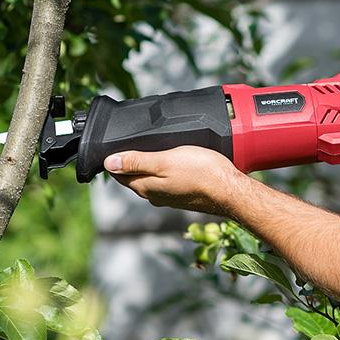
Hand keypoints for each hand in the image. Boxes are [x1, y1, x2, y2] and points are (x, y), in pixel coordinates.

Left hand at [103, 146, 246, 214]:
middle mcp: (154, 196)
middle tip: (137, 142)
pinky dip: (166, 172)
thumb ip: (137, 161)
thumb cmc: (201, 172)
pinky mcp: (183, 196)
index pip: (119, 173)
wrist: (230, 190)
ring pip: (151, 179)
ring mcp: (169, 197)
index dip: (116, 158)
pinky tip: (175, 162)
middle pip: (134, 177)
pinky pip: (167, 182)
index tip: (120, 143)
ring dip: (150, 166)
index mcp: (145, 187)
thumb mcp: (165, 161)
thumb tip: (109, 163)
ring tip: (157, 150)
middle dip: (132, 161)